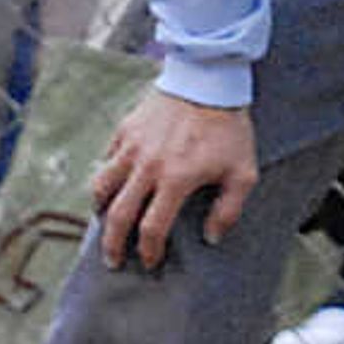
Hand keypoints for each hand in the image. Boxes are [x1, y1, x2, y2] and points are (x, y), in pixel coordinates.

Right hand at [91, 87, 257, 268]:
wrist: (210, 81)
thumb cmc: (229, 129)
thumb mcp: (242, 172)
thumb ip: (228, 210)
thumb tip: (211, 238)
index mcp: (175, 180)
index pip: (152, 229)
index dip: (149, 251)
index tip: (150, 262)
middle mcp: (147, 166)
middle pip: (118, 215)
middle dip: (113, 244)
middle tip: (112, 260)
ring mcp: (132, 146)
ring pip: (102, 186)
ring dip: (101, 209)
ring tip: (105, 221)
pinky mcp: (126, 129)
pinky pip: (108, 159)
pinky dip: (107, 176)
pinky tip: (115, 184)